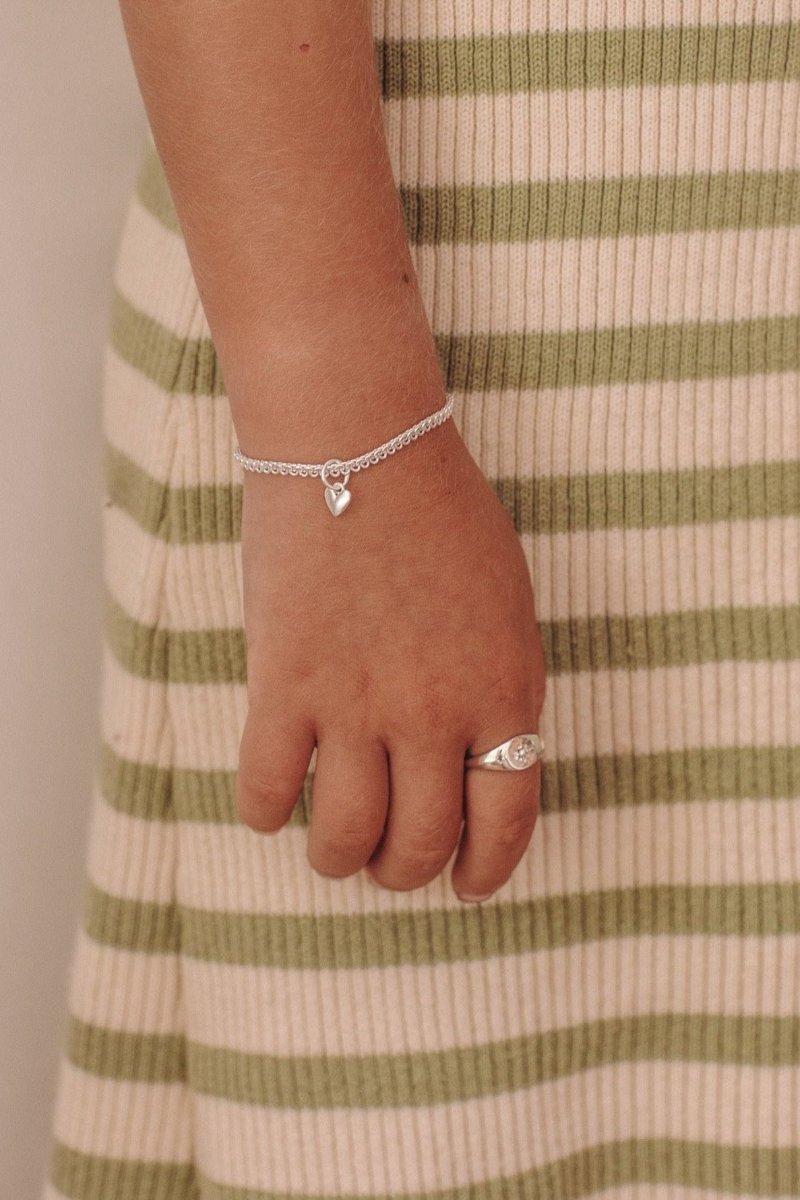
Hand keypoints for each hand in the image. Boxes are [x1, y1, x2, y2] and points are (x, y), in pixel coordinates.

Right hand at [234, 409, 546, 900]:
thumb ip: (498, 689)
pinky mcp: (283, 686)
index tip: (468, 885)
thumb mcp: (506, 607)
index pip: (506, 819)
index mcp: (503, 690)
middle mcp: (434, 713)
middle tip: (392, 862)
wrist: (358, 445)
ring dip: (339, 860)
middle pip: (421, 842)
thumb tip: (477, 760)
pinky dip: (267, 813)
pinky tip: (274, 803)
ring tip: (335, 850)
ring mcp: (355, 704)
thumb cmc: (443, 514)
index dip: (487, 869)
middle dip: (407, 871)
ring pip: (345, 838)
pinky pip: (267, 790)